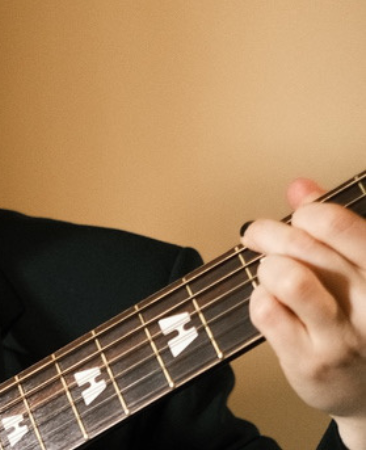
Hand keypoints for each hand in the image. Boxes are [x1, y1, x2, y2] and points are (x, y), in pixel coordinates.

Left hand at [241, 178, 365, 448]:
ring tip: (269, 272)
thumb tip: (300, 185)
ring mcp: (341, 336)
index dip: (313, 213)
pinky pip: (266, 311)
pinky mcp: (308, 361)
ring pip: (288, 277)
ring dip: (268, 267)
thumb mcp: (357, 271)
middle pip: (309, 248)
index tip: (300, 215)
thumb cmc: (358, 319)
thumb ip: (334, 227)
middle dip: (272, 233)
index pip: (347, 229)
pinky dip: (258, 299)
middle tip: (256, 234)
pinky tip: (269, 304)